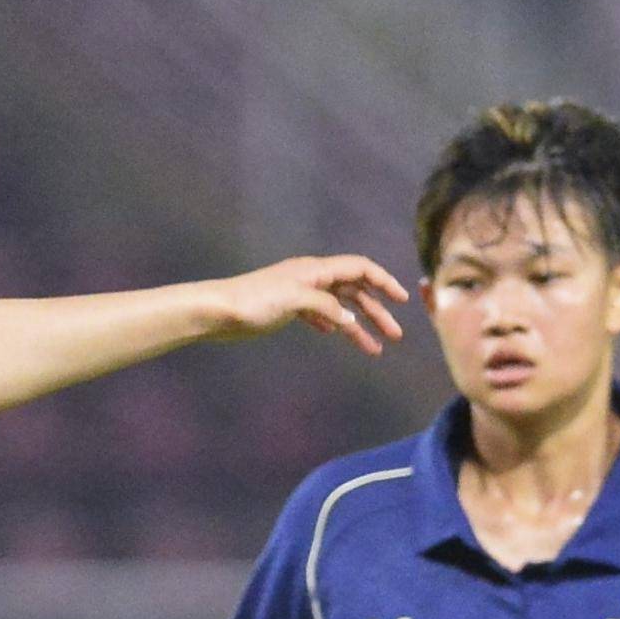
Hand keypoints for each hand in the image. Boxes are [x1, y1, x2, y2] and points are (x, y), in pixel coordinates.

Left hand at [211, 254, 406, 354]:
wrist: (217, 312)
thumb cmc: (252, 302)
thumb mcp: (294, 301)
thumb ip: (325, 307)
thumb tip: (350, 320)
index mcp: (316, 270)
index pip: (360, 269)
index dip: (384, 282)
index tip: (402, 300)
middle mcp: (312, 278)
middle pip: (355, 291)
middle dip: (377, 312)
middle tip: (396, 335)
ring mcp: (300, 294)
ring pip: (339, 308)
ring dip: (358, 326)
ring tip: (374, 349)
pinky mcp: (287, 309)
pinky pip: (319, 315)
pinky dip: (333, 325)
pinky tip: (339, 336)